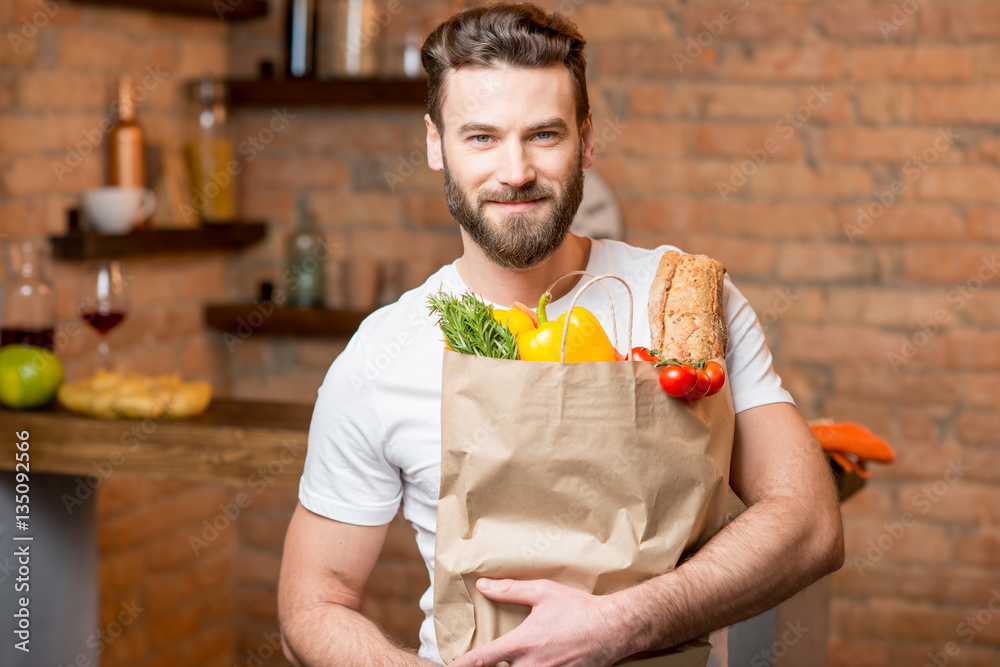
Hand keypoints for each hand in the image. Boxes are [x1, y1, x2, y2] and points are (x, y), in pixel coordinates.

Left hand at [449, 578, 635, 666]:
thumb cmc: (578, 609)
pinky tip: (544, 660)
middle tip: (496, 655)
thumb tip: (484, 585)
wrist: (613, 629)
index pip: (483, 660)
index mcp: (522, 644)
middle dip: (495, 666)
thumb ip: (511, 590)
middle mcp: (531, 666)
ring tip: (526, 655)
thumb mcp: (543, 592)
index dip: (463, 665)